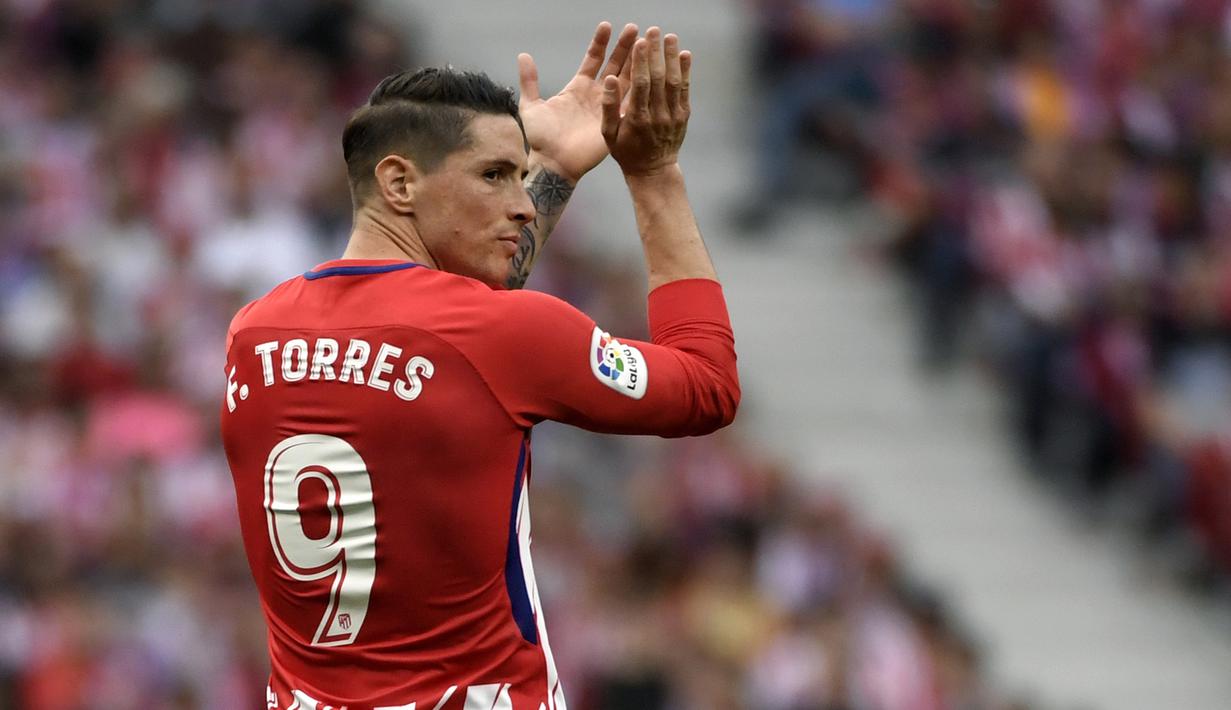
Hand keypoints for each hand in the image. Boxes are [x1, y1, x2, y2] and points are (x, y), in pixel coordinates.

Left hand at [518, 21, 637, 182]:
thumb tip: (523, 55)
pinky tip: (650, 73)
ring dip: (637, 63)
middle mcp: (595, 95)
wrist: (553, 163)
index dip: (600, 42)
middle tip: (636, 29)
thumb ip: (529, 81)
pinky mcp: (615, 122)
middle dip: (625, 47)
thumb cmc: (541, 139)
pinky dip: (640, 89)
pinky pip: (629, 103)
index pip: (593, 59)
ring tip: (647, 44)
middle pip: (614, 65)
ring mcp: (607, 108)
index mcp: (577, 88)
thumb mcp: (532, 106)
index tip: (607, 25)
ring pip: (626, 80)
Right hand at [601, 28, 690, 178]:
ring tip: (670, 37)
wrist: (653, 171)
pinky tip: (685, 55)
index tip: (640, 42)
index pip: (641, 84)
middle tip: (654, 31)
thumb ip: (608, 106)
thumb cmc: (626, 151)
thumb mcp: (608, 135)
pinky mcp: (683, 116)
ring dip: (672, 57)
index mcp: (637, 118)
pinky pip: (685, 90)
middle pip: (658, 78)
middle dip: (656, 53)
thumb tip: (610, 79)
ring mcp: (673, 115)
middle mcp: (657, 115)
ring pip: (674, 82)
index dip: (641, 61)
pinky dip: (686, 71)